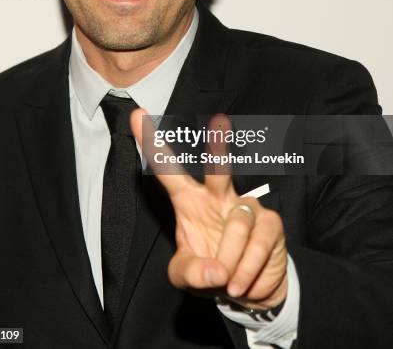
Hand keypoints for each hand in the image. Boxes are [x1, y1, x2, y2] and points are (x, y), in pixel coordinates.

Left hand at [130, 111, 287, 309]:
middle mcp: (218, 198)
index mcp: (190, 202)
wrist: (247, 290)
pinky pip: (258, 241)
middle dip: (219, 147)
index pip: (168, 170)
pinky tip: (241, 281)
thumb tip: (215, 271)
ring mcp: (246, 207)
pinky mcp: (269, 223)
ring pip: (237, 223)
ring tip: (227, 281)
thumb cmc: (210, 271)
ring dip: (229, 258)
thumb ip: (190, 273)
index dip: (153, 144)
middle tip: (220, 123)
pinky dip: (248, 267)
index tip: (137, 116)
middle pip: (217, 170)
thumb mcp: (186, 276)